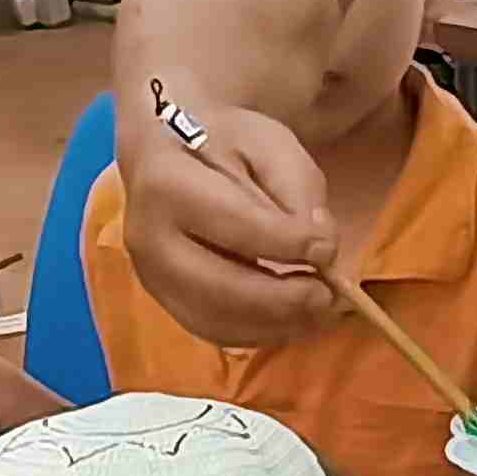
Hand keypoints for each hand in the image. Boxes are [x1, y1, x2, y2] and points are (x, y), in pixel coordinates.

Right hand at [112, 93, 339, 345]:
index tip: (327, 250)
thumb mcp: (269, 143)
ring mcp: (150, 275)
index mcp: (168, 182)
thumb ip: (298, 189)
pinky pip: (212, 330)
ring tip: (319, 310)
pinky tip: (294, 319)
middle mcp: (148, 236)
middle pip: (217, 286)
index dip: (287, 244)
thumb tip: (321, 248)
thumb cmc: (224, 143)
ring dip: (275, 324)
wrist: (170, 154)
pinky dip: (258, 332)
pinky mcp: (164, 300)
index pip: (233, 224)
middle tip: (328, 295)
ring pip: (214, 319)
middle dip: (282, 298)